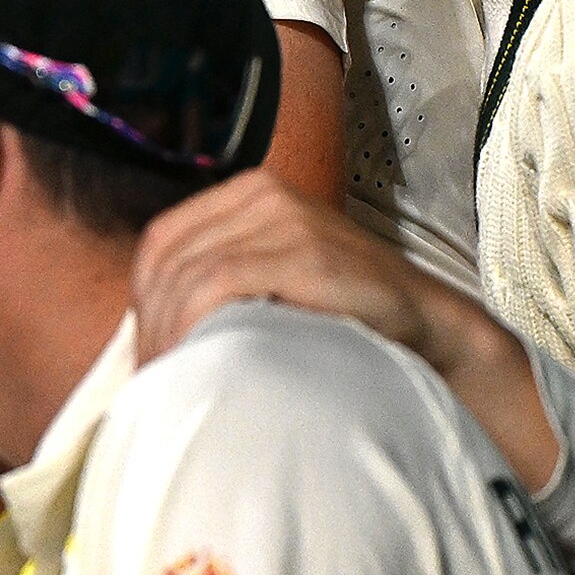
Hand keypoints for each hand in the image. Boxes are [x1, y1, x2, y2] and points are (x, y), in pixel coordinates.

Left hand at [131, 175, 552, 485]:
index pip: (161, 242)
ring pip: (187, 274)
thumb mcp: (270, 280)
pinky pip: (219, 283)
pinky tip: (199, 361)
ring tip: (174, 380)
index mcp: (244, 194)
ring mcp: (285, 217)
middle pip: (168, 260)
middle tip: (154, 378)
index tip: (145, 352)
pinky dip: (196, 327)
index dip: (143, 301)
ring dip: (170, 333)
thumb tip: (144, 326)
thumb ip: (216, 281)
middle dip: (153, 324)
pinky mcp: (305, 249)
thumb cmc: (343, 314)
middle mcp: (260, 194)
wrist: (430, 329)